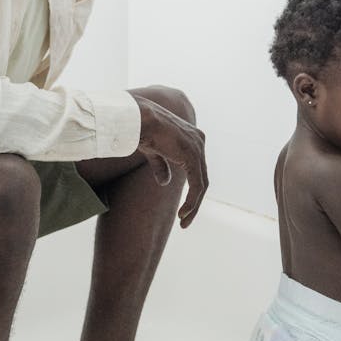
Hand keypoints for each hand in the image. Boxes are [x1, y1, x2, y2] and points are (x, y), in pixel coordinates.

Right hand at [132, 93, 208, 228]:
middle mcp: (199, 141)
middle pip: (202, 178)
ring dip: (193, 205)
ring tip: (184, 220)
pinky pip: (197, 185)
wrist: (138, 120)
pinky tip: (183, 213)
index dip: (192, 190)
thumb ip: (161, 165)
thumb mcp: (154, 151)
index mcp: (192, 139)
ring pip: (201, 184)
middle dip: (195, 201)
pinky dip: (191, 201)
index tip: (184, 207)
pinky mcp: (192, 156)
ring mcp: (198, 148)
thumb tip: (165, 182)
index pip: (197, 169)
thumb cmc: (142, 130)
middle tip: (185, 220)